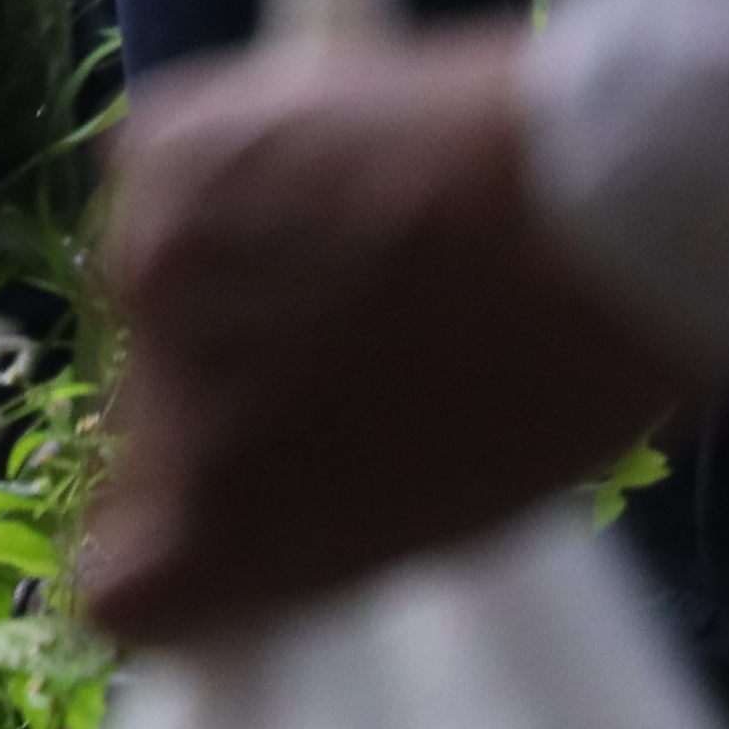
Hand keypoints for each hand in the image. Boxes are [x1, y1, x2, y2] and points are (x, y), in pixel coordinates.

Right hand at [81, 26, 697, 648]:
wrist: (606, 196)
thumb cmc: (562, 386)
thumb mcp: (433, 518)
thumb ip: (310, 523)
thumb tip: (271, 498)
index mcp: (211, 541)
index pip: (122, 587)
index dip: (180, 547)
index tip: (247, 505)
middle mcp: (149, 413)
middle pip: (142, 427)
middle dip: (217, 397)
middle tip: (328, 348)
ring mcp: (144, 266)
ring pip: (151, 288)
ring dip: (219, 273)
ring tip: (337, 235)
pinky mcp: (163, 142)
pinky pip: (162, 172)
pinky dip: (223, 167)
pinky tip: (314, 157)